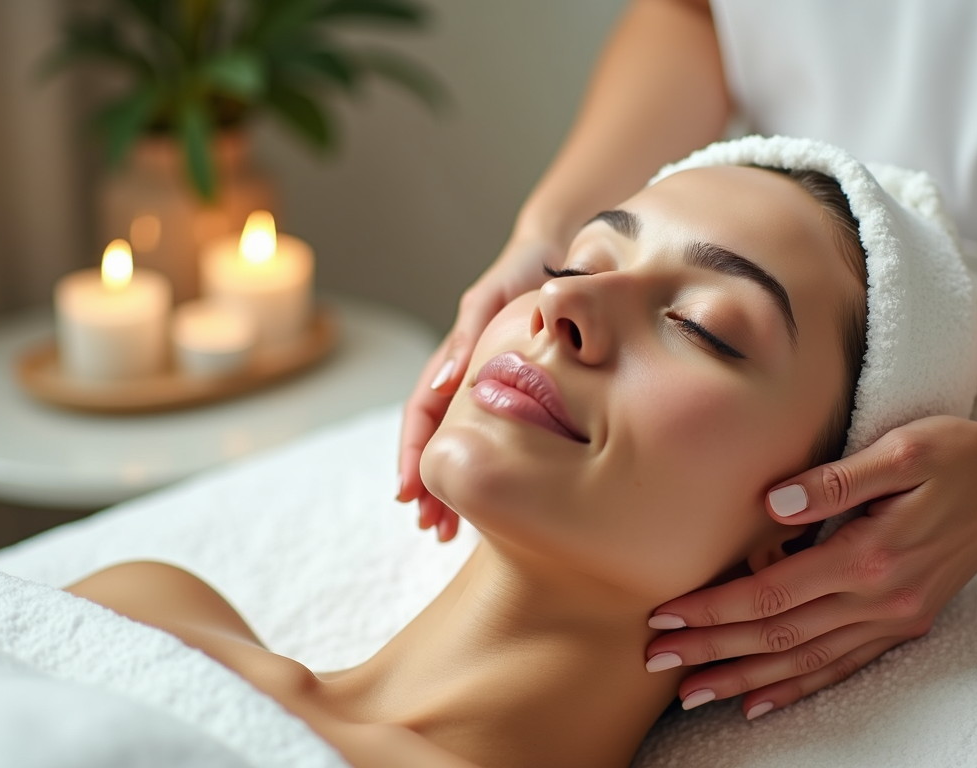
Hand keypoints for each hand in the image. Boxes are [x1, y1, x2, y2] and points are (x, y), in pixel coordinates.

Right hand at [396, 236, 566, 540]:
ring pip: (465, 446)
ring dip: (452, 488)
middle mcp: (469, 378)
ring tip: (448, 531)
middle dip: (428, 486)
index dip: (413, 454)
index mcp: (456, 358)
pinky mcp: (523, 395)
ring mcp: (492, 389)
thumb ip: (468, 334)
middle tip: (429, 527)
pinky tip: (494, 501)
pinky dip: (489, 471)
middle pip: (438, 440)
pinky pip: (498, 441)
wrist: (568, 254)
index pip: (422, 413)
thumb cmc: (528, 270)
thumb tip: (444, 384)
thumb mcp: (493, 297)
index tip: (408, 493)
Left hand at [642, 414, 976, 718]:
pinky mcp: (905, 622)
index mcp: (870, 555)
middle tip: (657, 661)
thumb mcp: (902, 448)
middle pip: (779, 635)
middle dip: (713, 651)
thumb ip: (835, 480)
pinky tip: (762, 702)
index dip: (715, 607)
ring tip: (694, 692)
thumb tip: (770, 502)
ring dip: (746, 679)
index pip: (772, 593)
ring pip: (806, 661)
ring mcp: (894, 617)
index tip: (666, 614)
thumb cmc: (959, 453)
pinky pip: (843, 667)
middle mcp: (880, 598)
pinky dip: (799, 688)